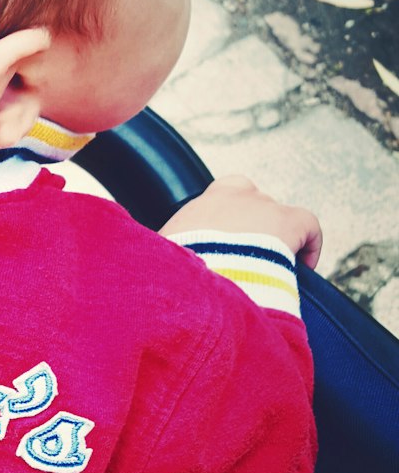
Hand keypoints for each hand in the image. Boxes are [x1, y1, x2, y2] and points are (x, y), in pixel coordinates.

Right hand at [160, 174, 322, 268]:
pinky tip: (305, 267)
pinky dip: (310, 244)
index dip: (234, 217)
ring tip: (274, 269)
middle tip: (251, 261)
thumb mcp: (166, 256)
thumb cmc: (177, 272)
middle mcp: (235, 198)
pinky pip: (309, 225)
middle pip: (255, 206)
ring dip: (278, 240)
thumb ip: (172, 254)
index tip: (232, 242)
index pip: (226, 194)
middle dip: (256, 231)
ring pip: (280, 217)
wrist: (198, 278)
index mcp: (205, 205)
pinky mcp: (288, 222)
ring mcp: (263, 207)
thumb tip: (162, 272)